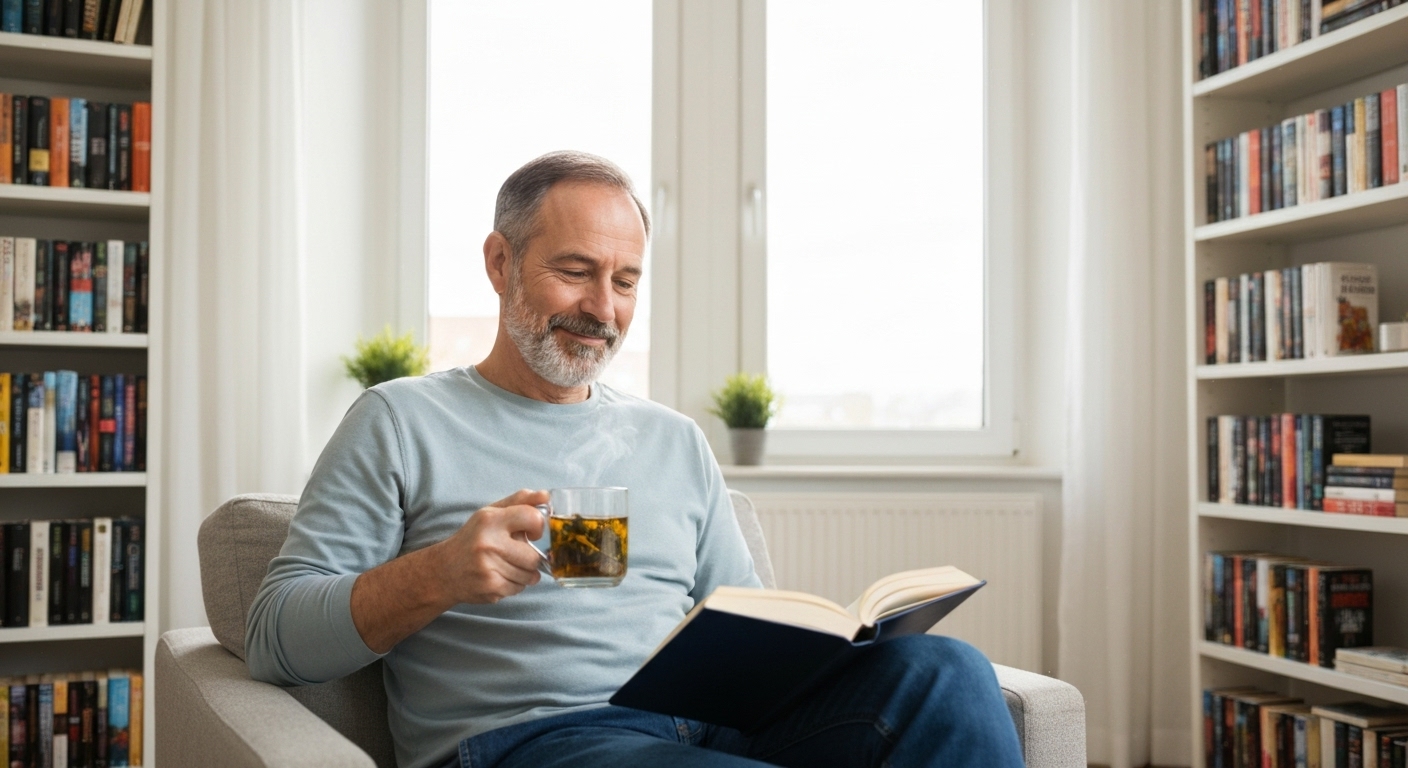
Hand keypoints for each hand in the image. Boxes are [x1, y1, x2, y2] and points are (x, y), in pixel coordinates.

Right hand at [432, 489, 549, 604]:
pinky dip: (515, 584)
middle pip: (534, 556)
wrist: (444, 570)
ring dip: (524, 572)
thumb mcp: (492, 513)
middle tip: (518, 554)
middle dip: (531, 557)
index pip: (532, 518)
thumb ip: (520, 501)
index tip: (532, 532)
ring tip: (507, 565)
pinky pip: (519, 588)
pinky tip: (500, 576)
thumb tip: (545, 496)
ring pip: (529, 575)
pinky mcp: (490, 588)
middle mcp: (488, 543)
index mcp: (490, 519)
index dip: (538, 526)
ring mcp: (488, 568)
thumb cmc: (473, 538)